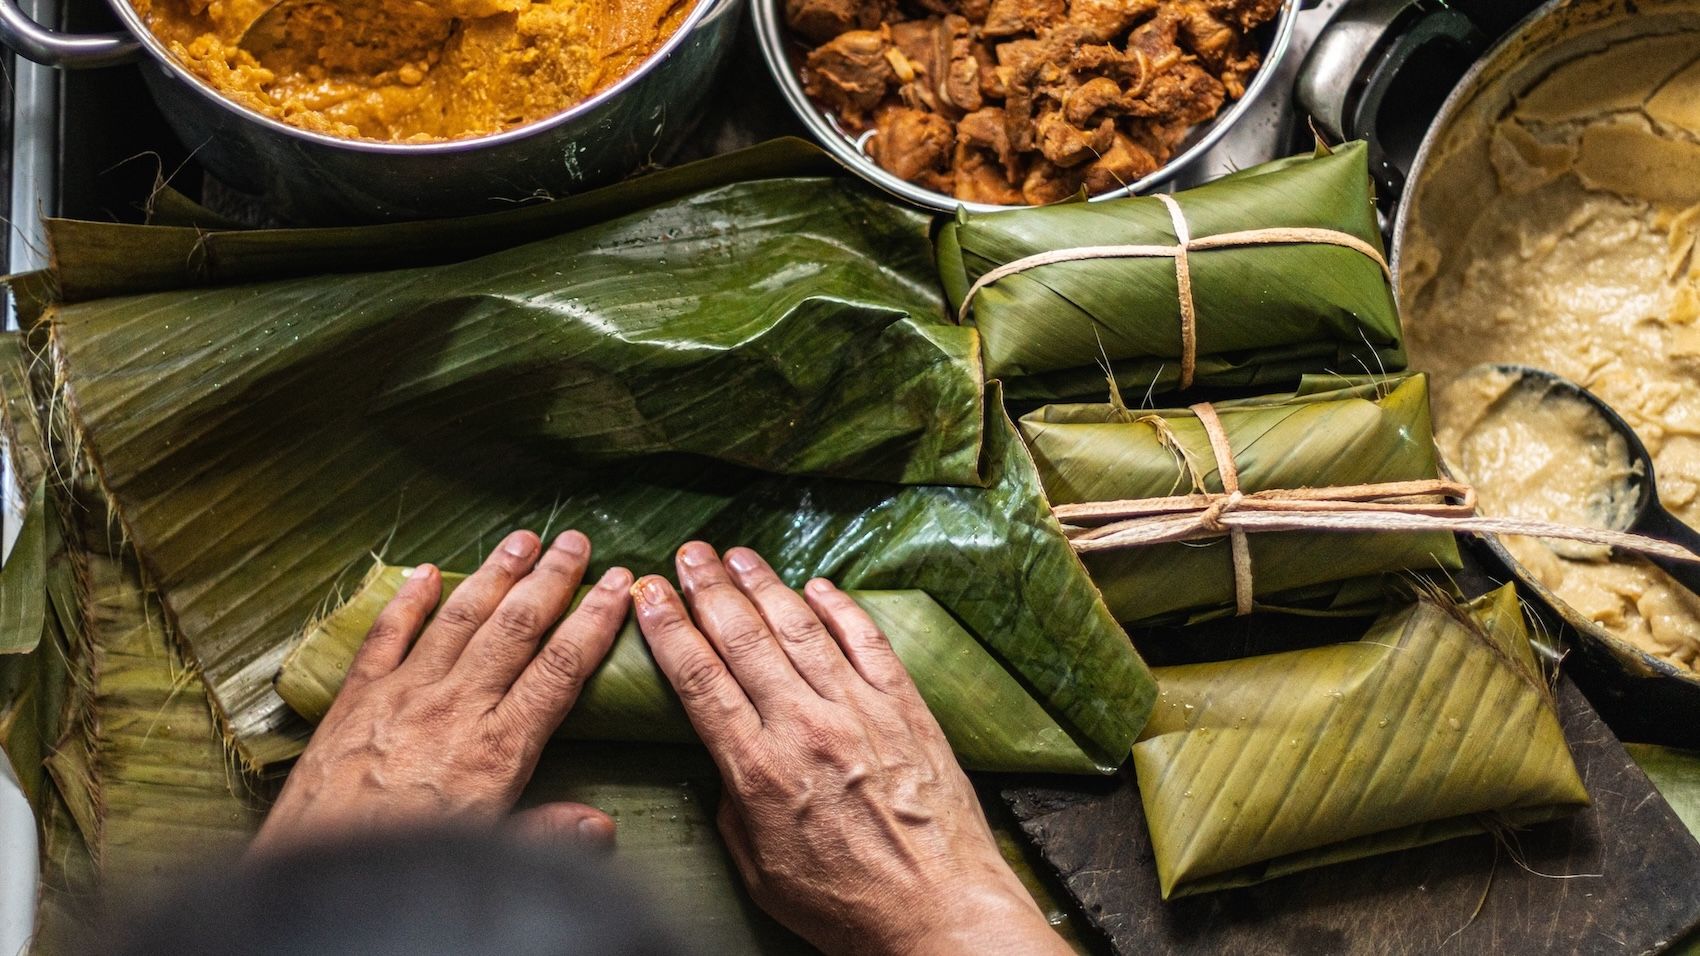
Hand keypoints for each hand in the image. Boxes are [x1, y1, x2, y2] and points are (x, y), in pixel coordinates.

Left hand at [250, 529, 633, 856]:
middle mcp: (456, 708)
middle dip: (550, 580)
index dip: (594, 622)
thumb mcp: (492, 853)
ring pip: (459, 620)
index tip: (618, 586)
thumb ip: (548, 832)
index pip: (560, 668)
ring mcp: (404, 695)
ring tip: (522, 539)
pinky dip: (408, 601)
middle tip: (576, 541)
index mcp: (499, 747)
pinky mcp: (357, 699)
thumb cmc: (410, 866)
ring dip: (494, 575)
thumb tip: (601, 827)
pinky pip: (386, 636)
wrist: (323, 877)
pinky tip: (427, 571)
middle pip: (515, 628)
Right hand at [631, 542, 1066, 955]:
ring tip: (738, 556)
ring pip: (801, 629)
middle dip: (708, 589)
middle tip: (688, 554)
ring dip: (764, 585)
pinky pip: (867, 642)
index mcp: (760, 771)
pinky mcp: (906, 708)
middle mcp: (807, 728)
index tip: (648, 593)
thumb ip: (733, 808)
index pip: (700, 680)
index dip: (669, 628)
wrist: (940, 913)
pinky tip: (816, 587)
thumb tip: (725, 762)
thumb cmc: (847, 906)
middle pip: (744, 639)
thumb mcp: (760, 871)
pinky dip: (839, 608)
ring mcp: (861, 712)